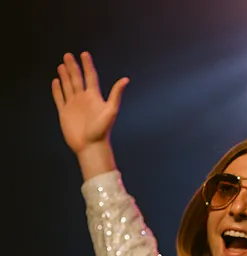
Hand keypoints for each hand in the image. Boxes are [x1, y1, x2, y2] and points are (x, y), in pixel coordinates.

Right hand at [52, 52, 127, 177]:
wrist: (90, 146)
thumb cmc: (102, 130)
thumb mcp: (111, 110)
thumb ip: (116, 94)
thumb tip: (126, 79)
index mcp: (94, 97)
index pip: (90, 77)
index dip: (87, 65)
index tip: (84, 54)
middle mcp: (84, 99)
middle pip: (77, 79)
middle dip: (72, 67)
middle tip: (68, 55)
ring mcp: (74, 105)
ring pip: (68, 86)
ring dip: (65, 76)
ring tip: (61, 65)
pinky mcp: (64, 113)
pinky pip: (59, 98)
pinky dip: (57, 90)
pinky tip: (55, 81)